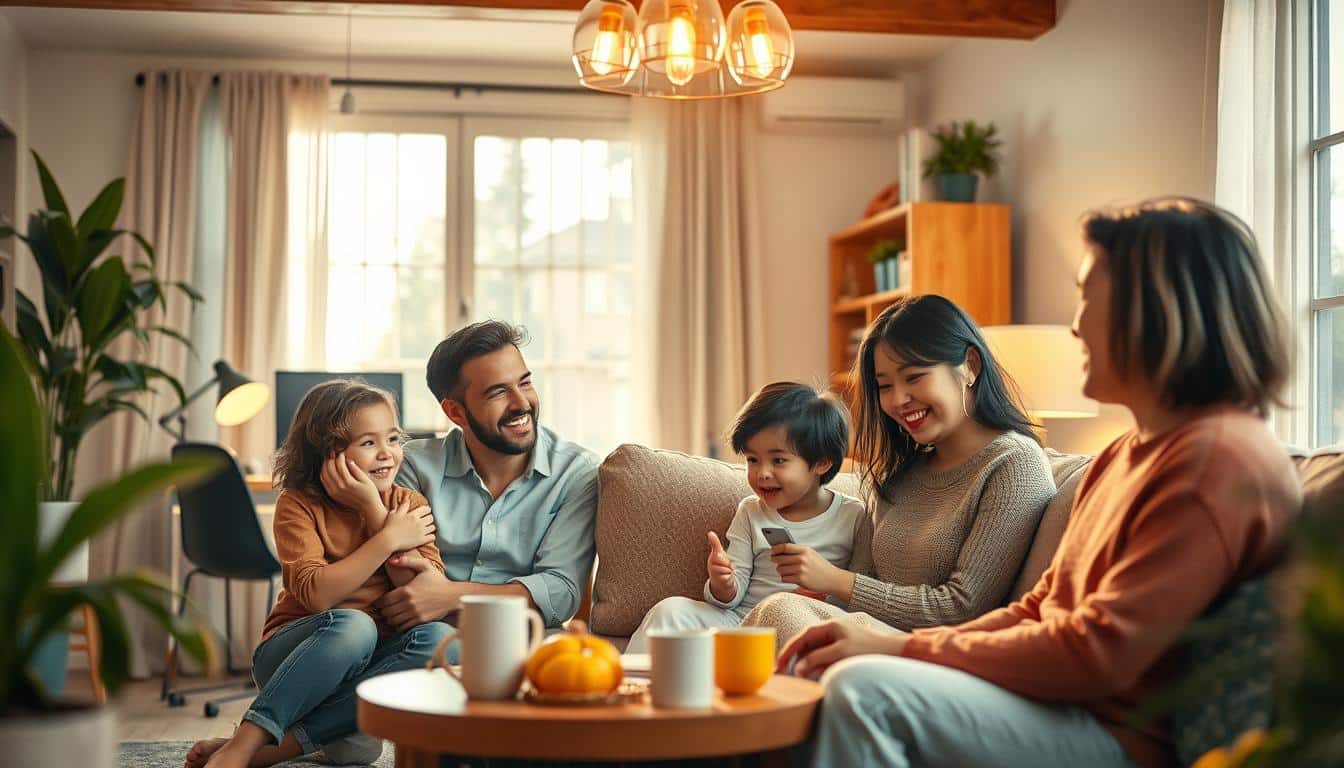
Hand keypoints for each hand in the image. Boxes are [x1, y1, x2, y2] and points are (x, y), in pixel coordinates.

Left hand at [321, 452, 382, 518]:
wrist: (368, 507)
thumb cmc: (370, 492)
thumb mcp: (366, 479)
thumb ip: (356, 469)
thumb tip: (348, 460)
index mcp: (348, 483)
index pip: (339, 465)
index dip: (339, 456)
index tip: (342, 451)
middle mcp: (339, 487)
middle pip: (329, 468)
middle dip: (330, 458)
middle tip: (334, 452)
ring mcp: (334, 491)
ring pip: (324, 474)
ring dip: (325, 465)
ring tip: (330, 458)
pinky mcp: (332, 494)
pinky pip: (323, 481)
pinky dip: (323, 473)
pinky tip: (328, 468)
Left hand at [375, 561, 460, 630]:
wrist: (454, 596)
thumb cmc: (439, 580)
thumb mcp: (425, 566)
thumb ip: (407, 561)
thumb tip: (391, 560)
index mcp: (406, 590)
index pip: (384, 600)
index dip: (379, 602)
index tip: (380, 602)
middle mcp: (409, 603)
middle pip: (386, 612)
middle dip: (383, 611)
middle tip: (385, 608)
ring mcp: (414, 613)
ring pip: (393, 621)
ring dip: (390, 619)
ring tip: (392, 615)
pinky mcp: (420, 621)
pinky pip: (402, 627)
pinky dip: (398, 626)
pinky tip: (401, 620)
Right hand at [380, 502, 435, 551]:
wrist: (389, 540)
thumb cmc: (389, 527)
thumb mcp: (395, 513)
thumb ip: (403, 506)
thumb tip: (408, 500)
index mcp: (413, 515)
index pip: (426, 509)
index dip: (427, 510)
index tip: (426, 511)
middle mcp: (419, 522)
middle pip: (431, 518)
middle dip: (429, 518)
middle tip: (427, 520)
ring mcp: (421, 532)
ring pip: (433, 527)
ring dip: (431, 527)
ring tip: (428, 528)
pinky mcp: (421, 540)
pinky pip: (432, 537)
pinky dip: (431, 536)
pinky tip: (429, 536)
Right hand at [706, 532, 735, 601]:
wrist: (718, 580)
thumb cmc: (718, 564)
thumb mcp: (718, 553)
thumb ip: (715, 543)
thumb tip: (710, 533)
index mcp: (713, 556)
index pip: (715, 550)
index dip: (714, 542)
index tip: (710, 533)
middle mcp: (711, 564)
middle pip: (725, 560)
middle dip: (728, 563)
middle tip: (725, 565)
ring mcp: (713, 572)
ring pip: (728, 569)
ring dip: (729, 571)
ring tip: (724, 571)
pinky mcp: (717, 580)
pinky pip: (727, 576)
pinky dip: (728, 577)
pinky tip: (724, 577)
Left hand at [771, 543, 841, 593]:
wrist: (832, 579)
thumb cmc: (821, 566)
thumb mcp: (811, 554)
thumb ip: (798, 551)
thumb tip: (780, 550)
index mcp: (805, 550)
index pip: (785, 546)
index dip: (775, 548)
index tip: (772, 550)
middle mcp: (802, 559)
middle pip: (779, 558)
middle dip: (776, 560)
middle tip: (777, 562)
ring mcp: (800, 569)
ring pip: (780, 569)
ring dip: (781, 571)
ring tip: (787, 571)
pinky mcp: (800, 579)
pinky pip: (784, 578)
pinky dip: (785, 578)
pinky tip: (791, 577)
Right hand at [776, 619, 906, 678]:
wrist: (895, 652)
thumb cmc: (869, 649)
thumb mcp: (840, 653)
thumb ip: (817, 659)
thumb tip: (797, 668)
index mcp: (830, 626)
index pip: (802, 637)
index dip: (789, 650)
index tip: (778, 664)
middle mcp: (832, 632)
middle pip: (806, 644)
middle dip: (793, 658)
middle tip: (782, 673)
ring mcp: (837, 641)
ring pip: (813, 652)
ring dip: (804, 664)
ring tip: (795, 677)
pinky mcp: (843, 651)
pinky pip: (823, 659)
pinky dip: (815, 667)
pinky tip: (813, 676)